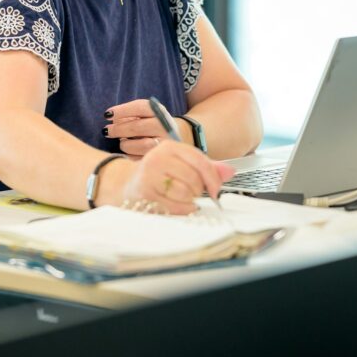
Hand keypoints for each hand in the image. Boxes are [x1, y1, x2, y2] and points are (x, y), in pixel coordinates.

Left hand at [103, 98, 189, 157]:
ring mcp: (166, 143)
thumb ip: (130, 114)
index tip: (107, 114)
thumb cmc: (153, 123)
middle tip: (107, 130)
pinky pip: (142, 158)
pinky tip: (128, 152)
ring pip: (141, 145)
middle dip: (118, 129)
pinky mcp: (163, 157)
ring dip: (126, 144)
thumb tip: (111, 119)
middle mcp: (165, 126)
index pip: (140, 107)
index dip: (122, 110)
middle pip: (138, 127)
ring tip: (122, 142)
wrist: (179, 135)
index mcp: (160, 112)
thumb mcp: (146, 114)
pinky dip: (131, 155)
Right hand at [103, 142, 232, 214]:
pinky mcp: (145, 193)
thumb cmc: (159, 175)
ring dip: (189, 200)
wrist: (126, 184)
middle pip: (194, 178)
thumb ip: (207, 168)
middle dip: (198, 190)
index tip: (217, 191)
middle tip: (192, 193)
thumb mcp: (182, 165)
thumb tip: (230, 172)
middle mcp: (158, 157)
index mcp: (170, 146)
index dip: (213, 178)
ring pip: (185, 192)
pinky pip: (175, 206)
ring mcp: (149, 175)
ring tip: (181, 197)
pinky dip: (181, 209)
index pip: (200, 161)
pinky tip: (176, 205)